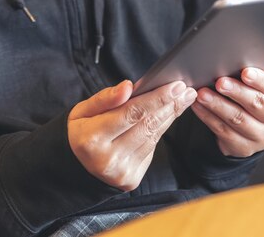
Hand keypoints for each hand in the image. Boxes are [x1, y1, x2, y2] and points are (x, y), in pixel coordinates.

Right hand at [68, 80, 196, 190]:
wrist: (77, 167)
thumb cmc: (82, 132)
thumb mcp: (82, 111)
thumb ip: (104, 98)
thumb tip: (128, 87)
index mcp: (92, 139)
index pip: (131, 113)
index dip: (156, 98)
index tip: (175, 85)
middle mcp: (108, 159)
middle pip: (147, 125)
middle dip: (169, 105)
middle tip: (186, 89)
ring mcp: (122, 171)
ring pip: (153, 136)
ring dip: (170, 115)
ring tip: (183, 98)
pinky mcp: (132, 178)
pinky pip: (152, 148)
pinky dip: (161, 129)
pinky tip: (169, 115)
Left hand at [191, 57, 263, 157]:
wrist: (248, 133)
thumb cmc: (253, 102)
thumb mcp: (261, 87)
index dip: (259, 80)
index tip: (245, 72)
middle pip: (256, 104)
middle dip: (237, 92)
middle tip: (220, 82)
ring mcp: (262, 137)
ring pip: (238, 119)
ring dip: (218, 105)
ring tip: (203, 94)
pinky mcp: (244, 147)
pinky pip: (223, 131)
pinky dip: (208, 117)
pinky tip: (198, 106)